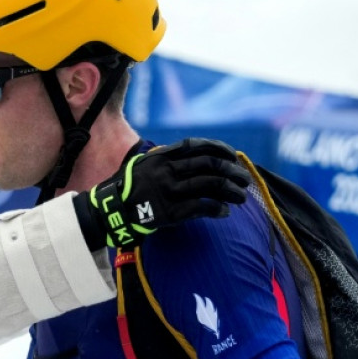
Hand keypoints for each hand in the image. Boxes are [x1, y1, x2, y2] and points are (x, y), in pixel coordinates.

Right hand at [74, 138, 250, 248]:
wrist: (113, 210)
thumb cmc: (132, 186)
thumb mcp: (146, 164)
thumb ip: (169, 159)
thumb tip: (200, 158)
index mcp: (162, 157)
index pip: (199, 146)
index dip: (220, 149)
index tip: (234, 157)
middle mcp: (167, 171)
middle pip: (210, 166)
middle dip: (233, 172)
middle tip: (244, 179)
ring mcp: (168, 191)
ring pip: (210, 186)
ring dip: (231, 192)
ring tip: (241, 197)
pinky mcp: (169, 212)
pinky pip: (200, 208)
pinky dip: (217, 210)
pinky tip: (225, 212)